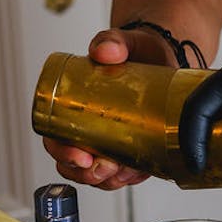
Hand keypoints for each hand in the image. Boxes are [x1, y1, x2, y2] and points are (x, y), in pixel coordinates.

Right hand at [42, 27, 177, 189]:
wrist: (165, 53)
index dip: (63, 154)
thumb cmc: (137, 49)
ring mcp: (112, 141)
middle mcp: (89, 128)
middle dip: (89, 174)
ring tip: (124, 172)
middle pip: (77, 165)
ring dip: (109, 180)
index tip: (81, 157)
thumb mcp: (125, 43)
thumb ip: (112, 42)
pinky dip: (130, 177)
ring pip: (101, 174)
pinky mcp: (135, 147)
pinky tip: (137, 173)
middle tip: (106, 168)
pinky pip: (127, 172)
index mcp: (73, 108)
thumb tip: (103, 52)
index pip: (56, 139)